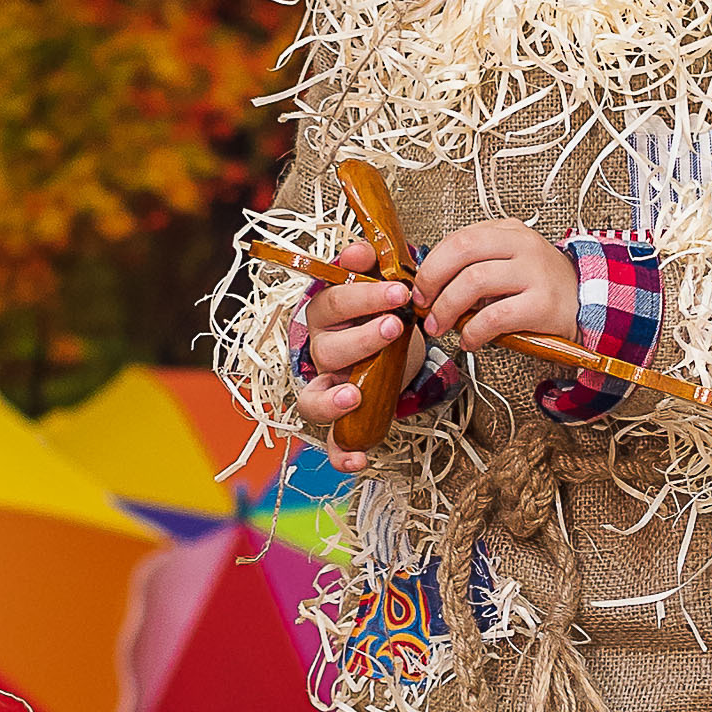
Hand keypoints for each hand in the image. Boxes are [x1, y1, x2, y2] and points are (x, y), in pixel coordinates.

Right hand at [293, 241, 415, 472]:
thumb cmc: (378, 313)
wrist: (387, 347)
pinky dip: (342, 455)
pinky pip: (331, 443)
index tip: (398, 290)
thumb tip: (360, 250)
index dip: (361, 296)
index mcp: (325, 316)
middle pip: (329, 349)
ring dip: (333, 399)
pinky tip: (360, 461)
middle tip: (395, 326)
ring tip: (357, 395)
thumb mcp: (377, 286)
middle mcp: (320, 353)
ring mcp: (326, 388)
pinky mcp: (340, 421)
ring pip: (313, 399)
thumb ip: (368, 268)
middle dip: (362, 338)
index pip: (332, 302)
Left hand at [413, 219, 580, 355]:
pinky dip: (473, 332)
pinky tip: (470, 340)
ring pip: (474, 282)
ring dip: (447, 309)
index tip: (420, 287)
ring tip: (440, 327)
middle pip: (461, 251)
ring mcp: (535, 272)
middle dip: (432, 280)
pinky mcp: (543, 304)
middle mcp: (523, 245)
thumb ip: (476, 266)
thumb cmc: (541, 288)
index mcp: (510, 232)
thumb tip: (430, 285)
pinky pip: (495, 317)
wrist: (588, 305)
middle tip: (423, 305)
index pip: (459, 238)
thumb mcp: (510, 263)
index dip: (431, 264)